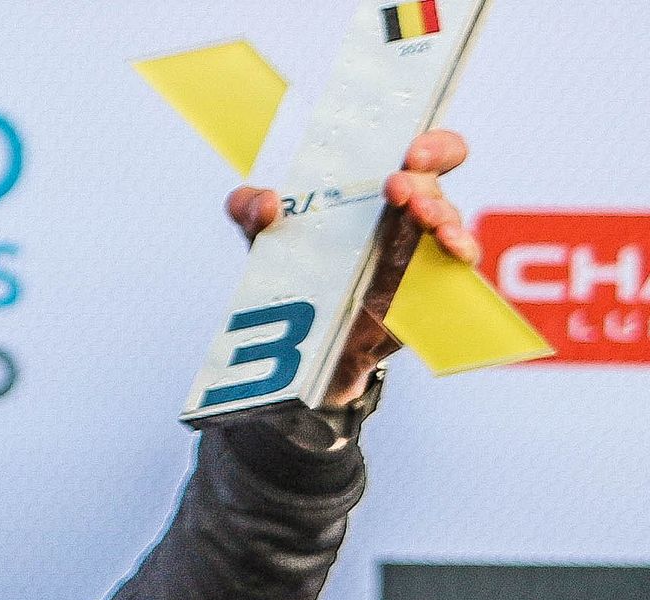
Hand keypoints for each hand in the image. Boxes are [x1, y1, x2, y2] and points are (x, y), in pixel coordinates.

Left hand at [229, 126, 476, 405]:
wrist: (301, 341)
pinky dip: (460, 249)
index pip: (424, 154)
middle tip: (395, 189)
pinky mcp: (427, 286)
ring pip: (448, 220)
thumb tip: (266, 202)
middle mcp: (409, 213)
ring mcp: (423, 249)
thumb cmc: (293, 268)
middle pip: (435, 183)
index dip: (431, 146)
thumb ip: (250, 209)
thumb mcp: (263, 235)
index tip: (410, 154)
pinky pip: (458, 264)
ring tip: (421, 218)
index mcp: (380, 188)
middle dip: (423, 179)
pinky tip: (449, 246)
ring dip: (440, 213)